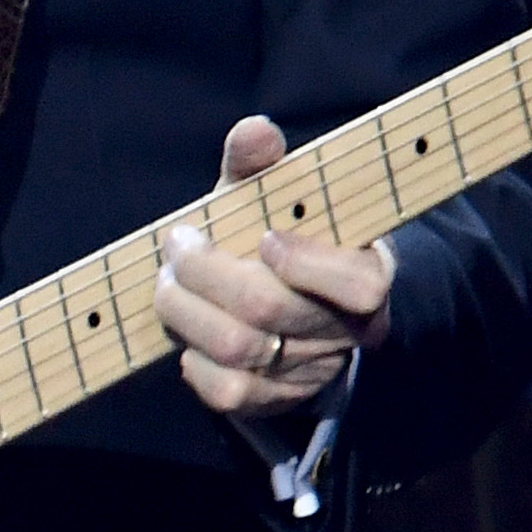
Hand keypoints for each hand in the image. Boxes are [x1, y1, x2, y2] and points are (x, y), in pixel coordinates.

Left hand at [154, 114, 393, 419]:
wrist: (293, 304)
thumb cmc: (280, 235)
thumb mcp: (275, 196)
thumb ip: (264, 166)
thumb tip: (253, 130)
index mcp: (365, 277)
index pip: (359, 287)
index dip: (306, 264)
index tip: (263, 237)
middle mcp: (344, 332)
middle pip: (269, 309)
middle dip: (206, 271)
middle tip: (177, 244)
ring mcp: (307, 371)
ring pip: (239, 350)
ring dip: (185, 309)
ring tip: (166, 281)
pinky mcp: (272, 400)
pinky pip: (226, 393)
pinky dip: (193, 360)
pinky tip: (187, 332)